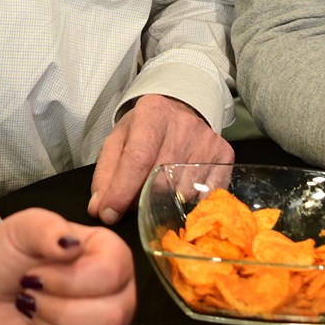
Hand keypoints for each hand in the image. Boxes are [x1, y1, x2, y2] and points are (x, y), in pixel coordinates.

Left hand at [0, 209, 135, 324]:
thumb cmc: (8, 252)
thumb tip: (70, 244)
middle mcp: (118, 296)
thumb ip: (46, 227)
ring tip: (34, 310)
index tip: (36, 271)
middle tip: (31, 292)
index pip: (111, 275)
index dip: (69, 279)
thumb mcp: (21, 228)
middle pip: (112, 318)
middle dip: (58, 308)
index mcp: (112, 256)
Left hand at [88, 94, 232, 225]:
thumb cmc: (145, 129)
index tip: (108, 213)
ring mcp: (208, 141)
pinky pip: (206, 195)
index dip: (121, 190)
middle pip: (159, 179)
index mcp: (152, 113)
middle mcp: (184, 125)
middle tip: (134, 196)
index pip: (137, 158)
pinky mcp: (225, 155)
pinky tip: (181, 187)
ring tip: (158, 187)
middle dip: (140, 197)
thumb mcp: (118, 140)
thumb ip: (105, 174)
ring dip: (164, 200)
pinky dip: (189, 200)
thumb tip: (99, 209)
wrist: (180, 111)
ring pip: (182, 192)